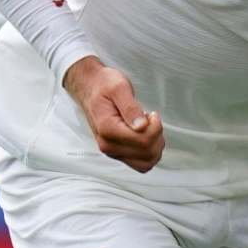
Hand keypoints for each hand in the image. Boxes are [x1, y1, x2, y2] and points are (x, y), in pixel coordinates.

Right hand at [63, 56, 163, 172]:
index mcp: (108, 129)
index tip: (151, 114)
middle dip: (157, 136)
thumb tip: (142, 126)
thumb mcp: (119, 87)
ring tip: (148, 127)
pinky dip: (149, 151)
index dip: (155, 127)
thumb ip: (130, 107)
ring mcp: (112, 151)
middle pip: (147, 153)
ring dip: (155, 145)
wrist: (90, 88)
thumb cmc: (104, 85)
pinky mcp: (117, 153)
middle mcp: (108, 145)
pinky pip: (140, 163)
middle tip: (150, 119)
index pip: (143, 140)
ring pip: (146, 163)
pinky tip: (145, 134)